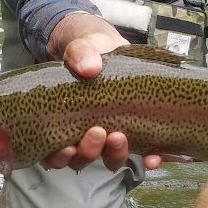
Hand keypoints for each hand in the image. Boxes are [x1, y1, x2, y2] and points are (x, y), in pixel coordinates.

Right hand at [43, 13, 162, 171]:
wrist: (112, 48)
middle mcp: (83, 136)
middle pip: (82, 158)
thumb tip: (89, 67)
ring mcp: (109, 137)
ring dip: (115, 154)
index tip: (68, 146)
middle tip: (98, 132)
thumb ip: (80, 53)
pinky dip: (147, 159)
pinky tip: (153, 157)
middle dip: (89, 151)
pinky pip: (141, 154)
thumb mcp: (82, 47)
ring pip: (109, 159)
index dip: (59, 157)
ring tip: (120, 138)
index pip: (54, 153)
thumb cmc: (90, 53)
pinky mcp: (134, 133)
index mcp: (63, 122)